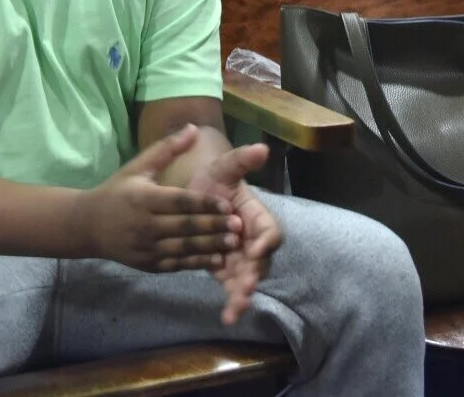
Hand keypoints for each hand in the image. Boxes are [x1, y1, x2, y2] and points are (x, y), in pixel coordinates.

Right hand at [72, 125, 242, 273]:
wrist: (88, 226)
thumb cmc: (117, 191)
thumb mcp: (137, 167)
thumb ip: (167, 149)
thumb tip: (193, 127)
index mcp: (143, 198)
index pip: (179, 201)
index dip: (204, 204)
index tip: (228, 204)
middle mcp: (145, 225)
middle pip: (185, 226)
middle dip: (213, 226)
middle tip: (239, 225)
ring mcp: (146, 247)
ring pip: (183, 248)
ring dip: (210, 246)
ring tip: (233, 243)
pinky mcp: (148, 264)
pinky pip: (176, 264)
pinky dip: (197, 262)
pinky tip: (216, 259)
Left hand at [184, 142, 279, 324]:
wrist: (193, 197)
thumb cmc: (213, 180)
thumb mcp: (223, 168)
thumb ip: (241, 160)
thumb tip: (262, 147)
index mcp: (257, 217)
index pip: (270, 231)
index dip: (265, 240)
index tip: (255, 247)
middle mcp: (254, 241)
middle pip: (261, 261)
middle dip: (254, 274)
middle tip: (245, 286)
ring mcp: (241, 258)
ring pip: (248, 279)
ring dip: (244, 295)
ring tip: (236, 308)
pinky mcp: (227, 272)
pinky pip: (233, 289)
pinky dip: (233, 303)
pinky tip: (227, 317)